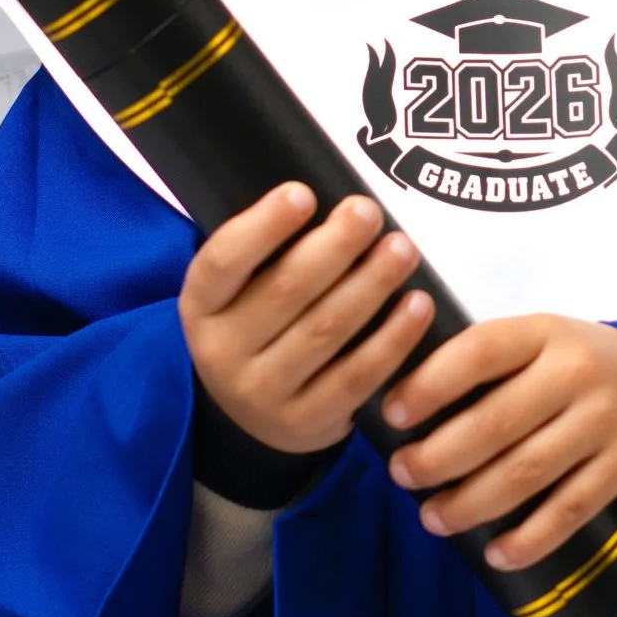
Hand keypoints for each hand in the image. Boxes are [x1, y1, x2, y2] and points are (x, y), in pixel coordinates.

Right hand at [179, 186, 429, 458]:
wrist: (251, 416)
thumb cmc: (257, 326)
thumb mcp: (239, 292)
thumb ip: (270, 252)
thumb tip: (331, 200)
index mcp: (200, 306)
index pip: (223, 261)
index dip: (263, 227)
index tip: (303, 193)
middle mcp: (222, 352)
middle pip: (285, 290)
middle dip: (335, 246)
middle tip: (368, 213)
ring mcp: (262, 393)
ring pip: (326, 330)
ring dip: (371, 284)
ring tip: (402, 249)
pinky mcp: (305, 422)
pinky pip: (357, 375)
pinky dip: (393, 338)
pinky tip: (417, 305)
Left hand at [383, 316, 616, 571]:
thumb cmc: (572, 368)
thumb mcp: (536, 342)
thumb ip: (484, 362)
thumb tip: (399, 405)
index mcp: (544, 332)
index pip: (480, 351)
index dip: (430, 384)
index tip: (391, 414)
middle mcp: (577, 373)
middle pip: (497, 422)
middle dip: (439, 455)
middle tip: (402, 475)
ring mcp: (604, 422)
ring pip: (527, 472)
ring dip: (472, 503)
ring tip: (433, 518)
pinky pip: (570, 509)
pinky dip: (530, 539)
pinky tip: (497, 553)